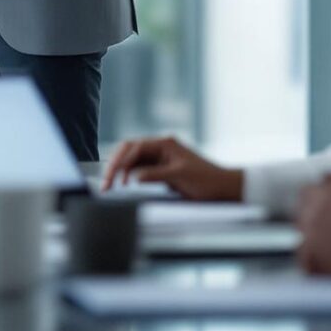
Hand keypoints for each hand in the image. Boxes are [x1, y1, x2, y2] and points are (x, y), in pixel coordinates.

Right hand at [102, 136, 244, 200]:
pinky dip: (130, 175)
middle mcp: (160, 147)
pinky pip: (140, 168)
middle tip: (106, 182)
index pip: (134, 148)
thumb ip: (154, 174)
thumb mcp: (179, 177)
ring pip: (132, 160)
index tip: (112, 178)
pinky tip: (125, 183)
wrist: (224, 187)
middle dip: (115, 165)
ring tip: (111, 185)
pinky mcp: (162, 168)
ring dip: (121, 171)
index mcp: (165, 143)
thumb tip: (133, 177)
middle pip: (129, 151)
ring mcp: (160, 157)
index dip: (120, 162)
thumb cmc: (207, 180)